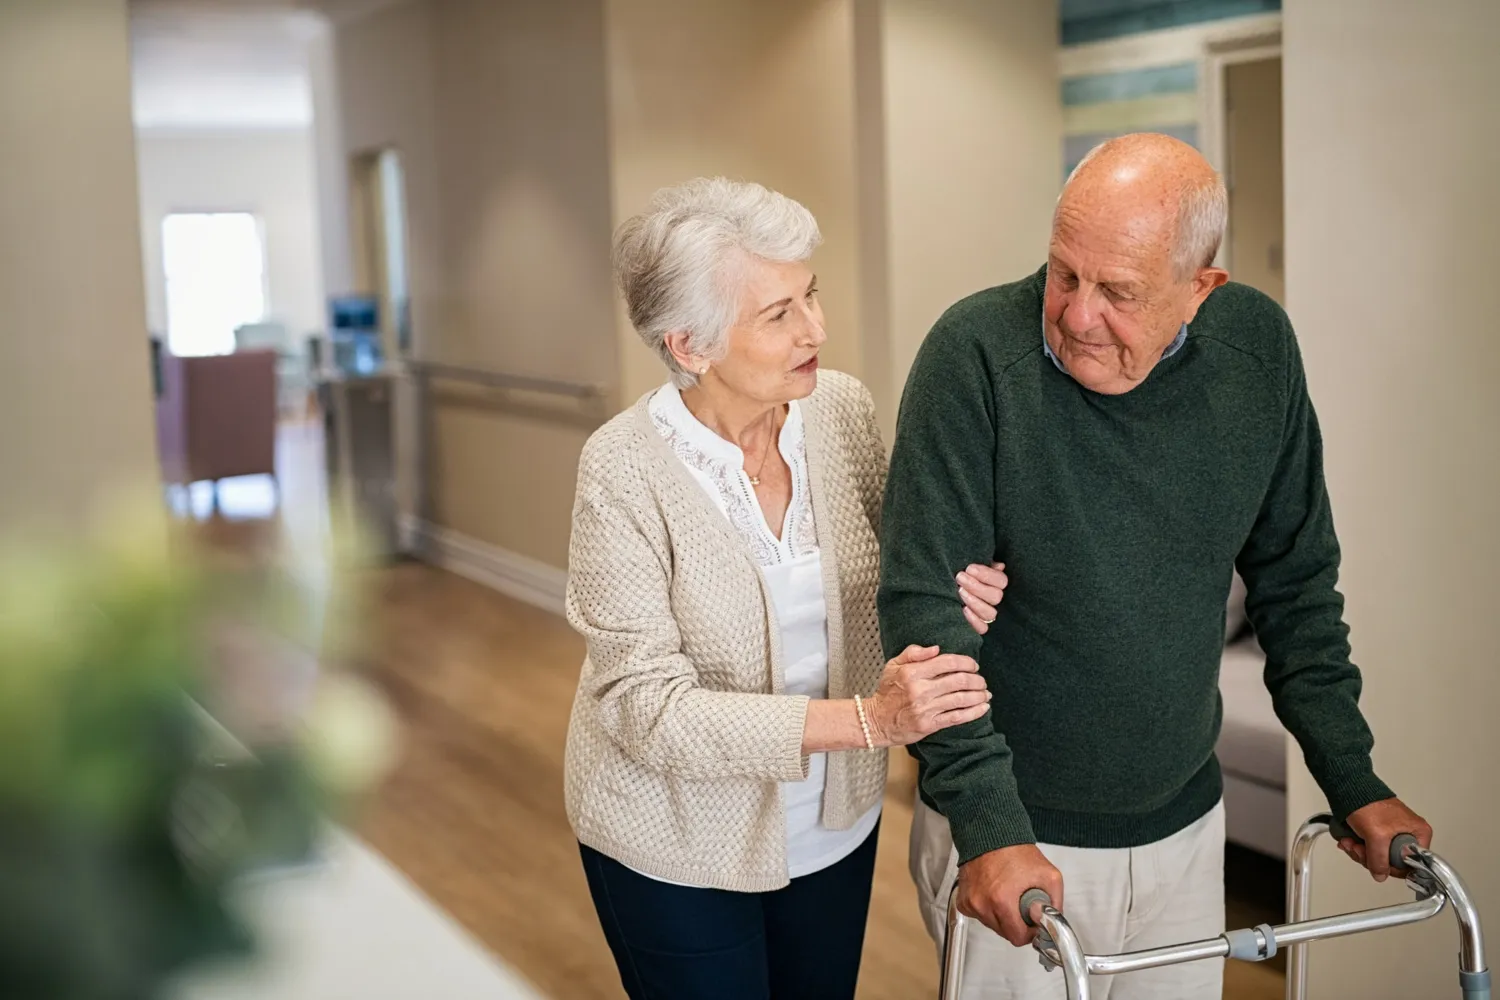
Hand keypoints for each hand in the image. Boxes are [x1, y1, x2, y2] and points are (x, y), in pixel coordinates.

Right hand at [865, 646, 988, 746]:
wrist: (877, 721)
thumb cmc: (887, 693)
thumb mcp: (893, 666)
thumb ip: (913, 653)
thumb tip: (936, 648)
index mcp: (912, 672)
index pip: (947, 662)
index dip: (965, 662)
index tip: (973, 665)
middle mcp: (920, 690)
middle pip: (958, 681)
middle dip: (976, 679)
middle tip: (981, 680)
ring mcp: (926, 708)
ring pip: (961, 699)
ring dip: (978, 695)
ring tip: (985, 692)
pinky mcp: (930, 725)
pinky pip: (958, 717)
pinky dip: (974, 712)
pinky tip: (983, 707)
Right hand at [956, 844, 1064, 946]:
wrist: (992, 835)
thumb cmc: (1016, 852)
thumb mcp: (1049, 876)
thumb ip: (1054, 905)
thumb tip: (1050, 924)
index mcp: (1002, 900)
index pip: (1017, 938)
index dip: (1028, 932)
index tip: (1031, 922)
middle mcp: (982, 903)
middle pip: (1004, 933)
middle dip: (1015, 923)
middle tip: (1020, 903)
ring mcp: (971, 902)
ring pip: (991, 925)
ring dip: (1000, 916)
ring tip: (1006, 894)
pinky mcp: (963, 900)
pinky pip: (979, 915)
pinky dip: (987, 909)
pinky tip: (993, 892)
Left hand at [957, 562, 1007, 634]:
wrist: (948, 586)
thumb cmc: (962, 574)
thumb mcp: (971, 565)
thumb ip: (984, 562)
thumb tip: (999, 566)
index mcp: (997, 583)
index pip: (1001, 580)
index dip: (986, 574)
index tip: (969, 568)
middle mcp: (995, 599)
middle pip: (996, 597)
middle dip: (976, 586)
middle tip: (960, 578)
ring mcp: (987, 613)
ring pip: (990, 613)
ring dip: (974, 602)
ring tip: (959, 591)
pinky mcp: (979, 626)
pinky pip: (983, 628)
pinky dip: (974, 620)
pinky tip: (963, 609)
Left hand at [1337, 797, 1432, 881]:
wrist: (1350, 789)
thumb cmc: (1367, 802)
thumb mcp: (1376, 836)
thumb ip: (1379, 860)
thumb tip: (1380, 874)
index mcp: (1419, 833)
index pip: (1412, 863)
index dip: (1393, 868)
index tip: (1379, 865)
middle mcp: (1409, 834)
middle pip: (1392, 861)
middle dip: (1370, 858)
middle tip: (1359, 849)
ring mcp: (1394, 834)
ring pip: (1379, 856)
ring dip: (1361, 852)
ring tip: (1351, 842)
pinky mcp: (1380, 833)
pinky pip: (1371, 848)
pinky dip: (1358, 846)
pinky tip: (1349, 840)